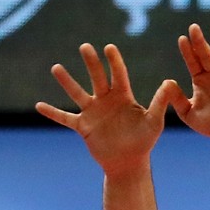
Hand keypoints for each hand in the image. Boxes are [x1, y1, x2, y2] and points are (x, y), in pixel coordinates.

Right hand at [37, 43, 172, 178]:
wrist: (128, 162)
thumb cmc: (144, 141)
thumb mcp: (154, 121)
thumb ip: (160, 101)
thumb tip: (170, 82)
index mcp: (123, 96)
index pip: (118, 74)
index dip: (114, 61)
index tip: (108, 48)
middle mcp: (106, 100)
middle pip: (97, 77)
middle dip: (91, 62)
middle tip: (84, 47)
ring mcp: (93, 112)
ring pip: (77, 93)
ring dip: (67, 81)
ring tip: (56, 67)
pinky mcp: (83, 126)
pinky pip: (65, 118)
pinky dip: (52, 113)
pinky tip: (39, 106)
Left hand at [166, 24, 209, 142]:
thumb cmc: (207, 123)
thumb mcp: (187, 113)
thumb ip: (177, 99)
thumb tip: (167, 82)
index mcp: (200, 80)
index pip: (193, 62)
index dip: (187, 51)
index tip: (181, 38)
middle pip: (206, 55)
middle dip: (200, 42)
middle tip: (193, 27)